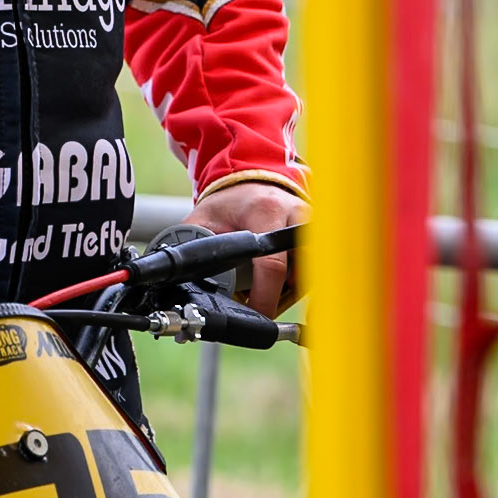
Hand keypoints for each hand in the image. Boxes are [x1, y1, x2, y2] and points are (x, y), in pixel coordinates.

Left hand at [185, 182, 307, 319]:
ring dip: (291, 290)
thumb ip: (192, 244)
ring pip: (310, 273)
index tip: (256, 315)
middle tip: (262, 304)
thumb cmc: (231, 202)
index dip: (265, 297)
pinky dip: (301, 281)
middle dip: (281, 296)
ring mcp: (312, 225)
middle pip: (299, 273)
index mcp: (265, 212)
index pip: (272, 265)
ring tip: (269, 290)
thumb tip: (179, 278)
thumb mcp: (205, 218)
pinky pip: (316, 269)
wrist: (254, 182)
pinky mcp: (319, 235)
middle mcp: (295, 217)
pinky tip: (285, 282)